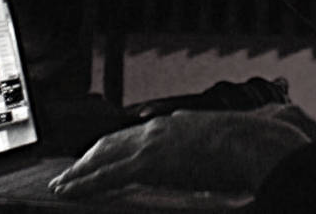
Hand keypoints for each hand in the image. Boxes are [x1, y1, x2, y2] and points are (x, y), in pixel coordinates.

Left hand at [48, 109, 310, 197]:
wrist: (253, 143)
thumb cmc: (248, 147)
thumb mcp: (227, 144)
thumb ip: (213, 148)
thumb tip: (217, 161)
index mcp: (177, 124)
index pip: (135, 135)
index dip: (114, 148)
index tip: (100, 157)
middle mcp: (159, 127)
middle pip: (113, 142)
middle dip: (89, 158)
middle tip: (70, 172)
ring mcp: (153, 142)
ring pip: (103, 156)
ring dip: (80, 171)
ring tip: (63, 184)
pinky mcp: (149, 162)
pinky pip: (107, 175)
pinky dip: (84, 182)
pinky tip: (69, 191)